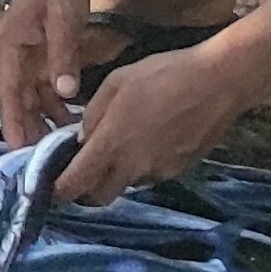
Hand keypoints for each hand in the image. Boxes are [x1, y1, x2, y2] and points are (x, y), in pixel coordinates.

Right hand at [0, 0, 93, 147]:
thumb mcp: (64, 21)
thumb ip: (63, 57)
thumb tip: (64, 95)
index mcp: (10, 47)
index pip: (7, 93)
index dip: (12, 122)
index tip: (17, 151)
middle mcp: (11, 54)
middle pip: (15, 98)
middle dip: (26, 127)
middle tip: (40, 160)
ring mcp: (24, 53)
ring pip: (29, 94)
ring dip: (41, 117)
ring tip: (59, 145)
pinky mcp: (38, 51)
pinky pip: (41, 84)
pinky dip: (53, 102)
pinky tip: (71, 117)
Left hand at [55, 40, 256, 206]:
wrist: (219, 82)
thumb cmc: (162, 74)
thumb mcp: (116, 82)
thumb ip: (92, 114)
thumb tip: (82, 139)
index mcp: (111, 144)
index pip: (77, 183)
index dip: (60, 190)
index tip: (51, 187)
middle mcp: (133, 167)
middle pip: (100, 197)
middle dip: (86, 191)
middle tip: (82, 172)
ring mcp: (159, 172)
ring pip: (126, 185)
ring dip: (116, 175)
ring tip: (121, 146)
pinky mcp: (180, 170)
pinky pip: (150, 175)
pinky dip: (141, 166)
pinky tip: (150, 140)